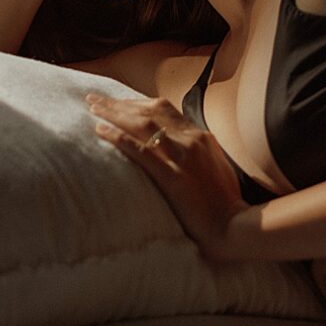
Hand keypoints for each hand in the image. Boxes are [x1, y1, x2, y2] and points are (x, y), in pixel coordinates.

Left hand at [85, 92, 246, 257]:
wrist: (233, 226)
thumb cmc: (225, 203)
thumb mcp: (216, 168)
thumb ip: (198, 153)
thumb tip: (181, 148)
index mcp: (201, 137)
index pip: (165, 109)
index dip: (137, 103)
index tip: (119, 103)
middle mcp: (191, 139)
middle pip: (150, 110)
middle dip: (120, 102)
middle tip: (95, 98)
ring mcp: (182, 156)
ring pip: (142, 124)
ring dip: (114, 113)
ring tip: (92, 108)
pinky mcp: (172, 176)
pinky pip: (140, 150)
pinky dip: (118, 138)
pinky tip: (101, 132)